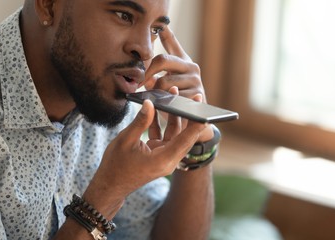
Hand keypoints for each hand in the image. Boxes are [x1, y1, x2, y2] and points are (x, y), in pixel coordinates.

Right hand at [84, 100, 205, 217]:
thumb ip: (140, 122)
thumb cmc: (116, 165)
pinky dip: (162, 124)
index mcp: (163, 160)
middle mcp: (168, 160)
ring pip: (175, 134)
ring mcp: (164, 158)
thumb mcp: (125, 140)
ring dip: (174, 117)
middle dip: (189, 115)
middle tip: (195, 97)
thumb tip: (149, 103)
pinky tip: (158, 109)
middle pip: (184, 136)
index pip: (185, 140)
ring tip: (174, 96)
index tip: (204, 111)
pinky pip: (165, 137)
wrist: (110, 184)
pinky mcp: (159, 155)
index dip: (196, 125)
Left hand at [142, 26, 212, 141]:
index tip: (159, 25)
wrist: (195, 120)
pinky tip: (164, 106)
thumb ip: (155, 75)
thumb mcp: (166, 85)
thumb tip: (141, 69)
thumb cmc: (177, 99)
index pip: (172, 43)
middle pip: (163, 60)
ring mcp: (196, 80)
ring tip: (152, 98)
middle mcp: (191, 67)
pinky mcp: (197, 95)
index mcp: (183, 61)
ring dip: (154, 91)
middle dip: (147, 71)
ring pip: (164, 82)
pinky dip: (164, 102)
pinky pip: (172, 97)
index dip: (165, 33)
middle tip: (137, 82)